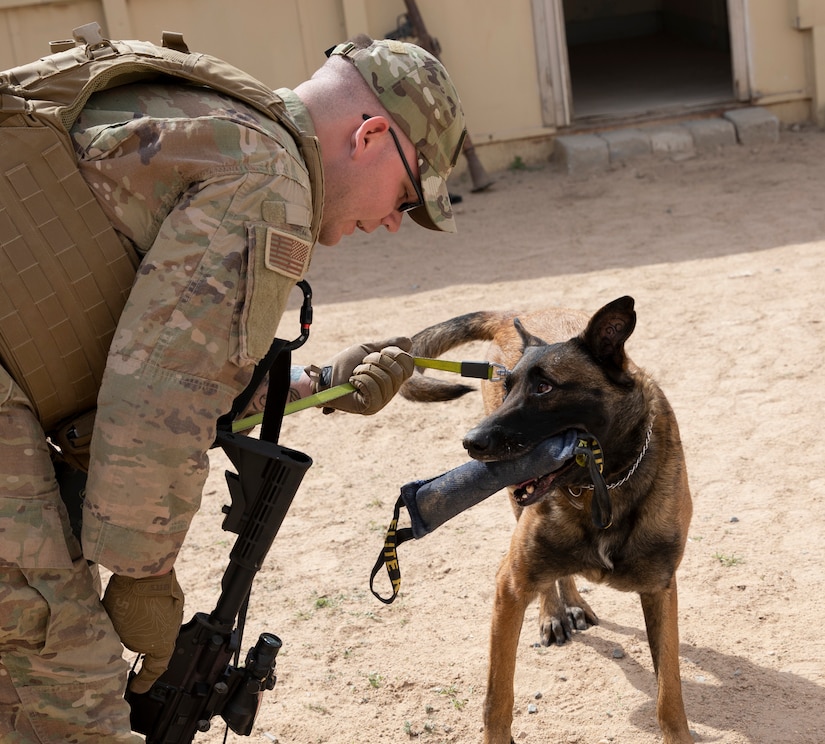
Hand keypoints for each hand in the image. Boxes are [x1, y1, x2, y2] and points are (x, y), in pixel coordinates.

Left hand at [102, 569, 183, 693]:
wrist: (144, 570)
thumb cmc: (130, 604)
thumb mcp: (118, 632)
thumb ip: (121, 642)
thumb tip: (115, 646)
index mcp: (163, 644)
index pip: (154, 669)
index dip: (144, 681)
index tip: (137, 687)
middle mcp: (172, 628)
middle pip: (156, 645)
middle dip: (141, 649)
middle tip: (125, 652)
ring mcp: (174, 609)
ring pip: (156, 625)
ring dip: (142, 626)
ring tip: (125, 623)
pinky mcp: (171, 593)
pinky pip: (158, 609)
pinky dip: (145, 611)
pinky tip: (132, 605)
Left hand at [307, 337, 413, 414]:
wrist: (323, 377)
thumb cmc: (342, 365)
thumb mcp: (367, 350)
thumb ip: (388, 346)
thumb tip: (409, 342)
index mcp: (391, 379)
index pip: (408, 366)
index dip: (396, 354)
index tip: (380, 352)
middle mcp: (389, 392)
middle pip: (398, 371)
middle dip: (377, 361)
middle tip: (361, 365)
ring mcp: (381, 402)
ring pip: (385, 379)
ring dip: (365, 370)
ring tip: (355, 375)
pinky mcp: (370, 407)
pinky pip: (374, 388)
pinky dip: (361, 380)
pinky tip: (353, 383)